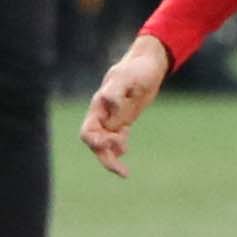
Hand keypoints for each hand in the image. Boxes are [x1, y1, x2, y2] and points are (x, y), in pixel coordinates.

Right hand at [79, 36, 172, 176]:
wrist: (148, 65)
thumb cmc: (136, 69)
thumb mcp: (127, 79)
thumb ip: (115, 92)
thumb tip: (107, 104)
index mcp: (99, 105)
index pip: (88, 131)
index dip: (97, 142)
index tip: (115, 144)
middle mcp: (102, 114)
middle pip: (94, 142)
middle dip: (104, 156)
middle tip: (121, 169)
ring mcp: (112, 118)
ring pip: (104, 144)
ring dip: (111, 157)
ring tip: (124, 172)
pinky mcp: (123, 120)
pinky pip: (116, 140)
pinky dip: (118, 150)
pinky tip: (125, 155)